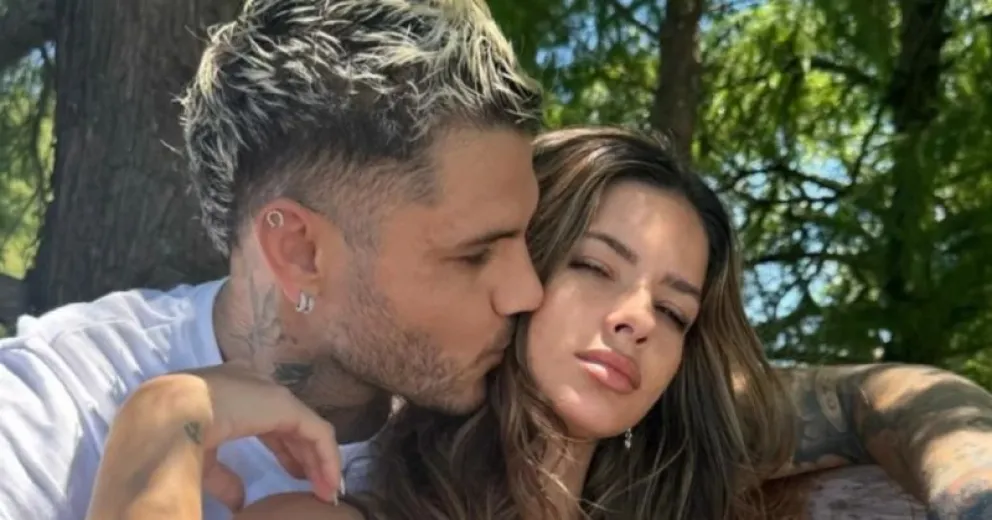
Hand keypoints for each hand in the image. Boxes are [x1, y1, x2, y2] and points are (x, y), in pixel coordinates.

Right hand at [130, 362, 342, 510]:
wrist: (166, 414)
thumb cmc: (173, 433)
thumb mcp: (200, 458)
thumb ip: (223, 476)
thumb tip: (239, 500)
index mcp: (233, 393)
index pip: (270, 422)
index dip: (285, 451)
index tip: (294, 477)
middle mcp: (256, 387)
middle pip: (292, 426)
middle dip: (306, 458)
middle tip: (317, 487)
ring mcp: (271, 393)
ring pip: (307, 429)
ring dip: (320, 461)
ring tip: (328, 490)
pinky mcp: (285, 405)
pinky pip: (316, 432)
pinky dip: (327, 457)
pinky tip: (330, 482)